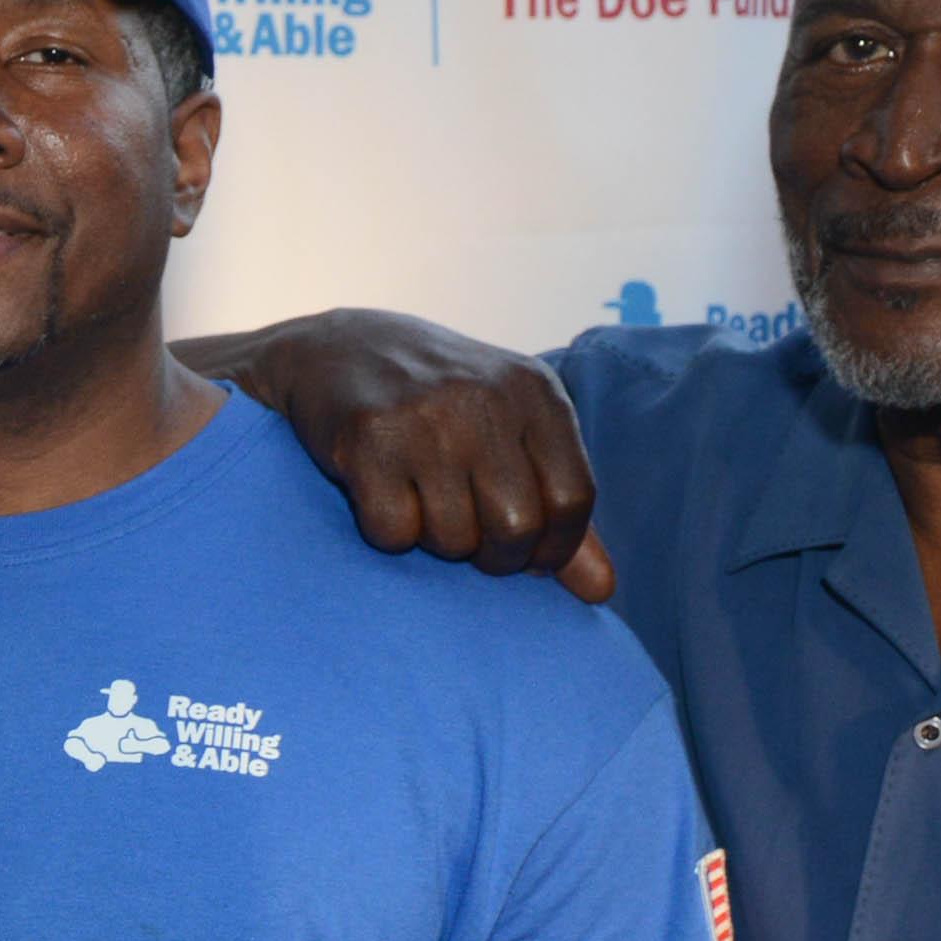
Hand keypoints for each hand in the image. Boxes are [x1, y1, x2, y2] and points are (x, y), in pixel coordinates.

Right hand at [224, 311, 619, 601]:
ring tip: (423, 501)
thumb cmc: (440, 402)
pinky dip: (390, 532)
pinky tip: (383, 492)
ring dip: (437, 540)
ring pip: (452, 538)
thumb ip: (558, 510)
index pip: (573, 497)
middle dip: (495, 556)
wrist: (337, 349)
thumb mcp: (512, 434)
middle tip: (472, 537)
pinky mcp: (367, 439)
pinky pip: (393, 531)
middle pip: (517, 527)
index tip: (528, 554)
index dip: (555, 547)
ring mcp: (425, 418)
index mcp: (536, 392)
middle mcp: (485, 400)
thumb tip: (603, 592)